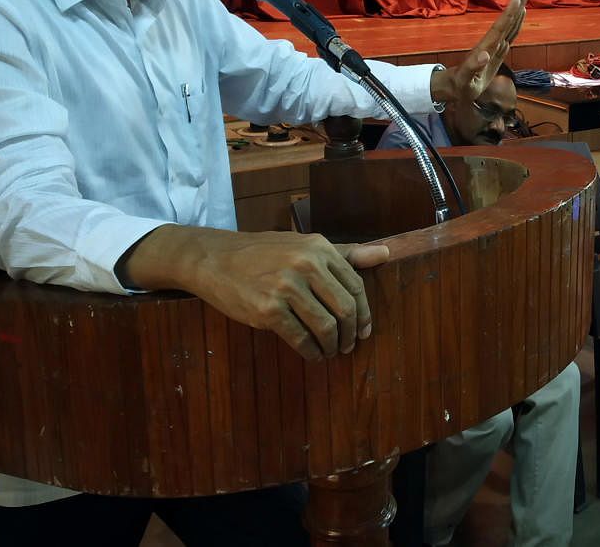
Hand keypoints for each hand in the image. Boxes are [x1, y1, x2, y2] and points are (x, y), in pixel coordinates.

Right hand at [187, 231, 389, 360]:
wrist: (214, 258)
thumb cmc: (262, 254)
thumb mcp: (304, 246)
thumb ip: (345, 253)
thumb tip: (385, 253)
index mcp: (319, 248)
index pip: (355, 286)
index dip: (364, 314)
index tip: (365, 331)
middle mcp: (306, 265)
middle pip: (345, 309)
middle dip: (351, 334)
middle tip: (348, 347)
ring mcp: (286, 287)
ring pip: (326, 327)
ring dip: (332, 347)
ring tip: (329, 352)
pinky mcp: (267, 310)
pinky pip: (301, 339)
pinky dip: (311, 352)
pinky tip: (312, 354)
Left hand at [431, 0, 527, 104]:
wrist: (455, 87)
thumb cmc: (460, 85)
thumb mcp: (465, 79)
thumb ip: (473, 67)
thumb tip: (485, 55)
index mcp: (486, 48)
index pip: (500, 27)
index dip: (509, 13)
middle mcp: (491, 44)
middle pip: (507, 21)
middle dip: (516, 5)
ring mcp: (494, 48)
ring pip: (509, 27)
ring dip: (517, 13)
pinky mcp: (496, 53)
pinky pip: (508, 36)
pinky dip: (515, 27)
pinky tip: (519, 19)